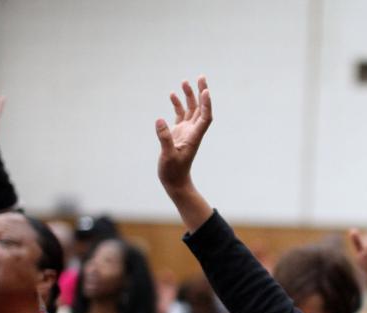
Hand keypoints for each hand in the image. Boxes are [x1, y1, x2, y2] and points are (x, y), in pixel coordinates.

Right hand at [155, 76, 212, 193]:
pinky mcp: (178, 133)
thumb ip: (165, 138)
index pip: (205, 117)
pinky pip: (181, 115)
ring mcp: (186, 132)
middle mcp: (193, 132)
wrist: (175, 182)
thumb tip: (160, 120)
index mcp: (194, 137)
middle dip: (201, 92)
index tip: (205, 91)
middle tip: (201, 77)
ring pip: (191, 110)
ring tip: (185, 81)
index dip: (206, 104)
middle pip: (201, 109)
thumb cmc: (173, 172)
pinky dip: (178, 105)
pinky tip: (172, 95)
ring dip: (189, 96)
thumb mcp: (168, 156)